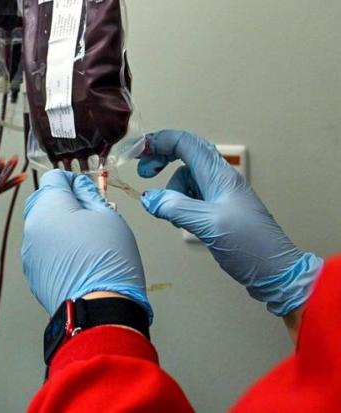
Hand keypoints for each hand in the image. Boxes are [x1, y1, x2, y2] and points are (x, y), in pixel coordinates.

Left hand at [22, 170, 151, 319]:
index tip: (87, 189)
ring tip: (86, 240)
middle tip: (89, 215)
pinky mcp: (32, 269)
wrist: (98, 309)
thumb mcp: (109, 217)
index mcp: (49, 206)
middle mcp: (32, 225)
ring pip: (42, 225)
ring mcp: (29, 249)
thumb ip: (90, 195)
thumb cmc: (107, 262)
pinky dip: (55, 246)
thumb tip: (81, 186)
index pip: (54, 177)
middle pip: (43, 200)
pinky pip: (41, 247)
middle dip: (64, 202)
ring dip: (59, 225)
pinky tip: (76, 258)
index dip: (73, 180)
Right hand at [138, 129, 322, 316]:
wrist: (277, 272)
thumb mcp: (208, 224)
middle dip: (161, 160)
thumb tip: (149, 199)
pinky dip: (179, 205)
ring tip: (172, 214)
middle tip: (144, 173)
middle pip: (184, 156)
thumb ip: (175, 208)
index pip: (186, 143)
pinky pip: (191, 199)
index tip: (138, 152)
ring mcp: (220, 196)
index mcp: (220, 176)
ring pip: (185, 180)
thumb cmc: (251, 246)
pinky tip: (181, 222)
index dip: (159, 141)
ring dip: (171, 192)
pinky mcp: (218, 212)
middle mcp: (220, 180)